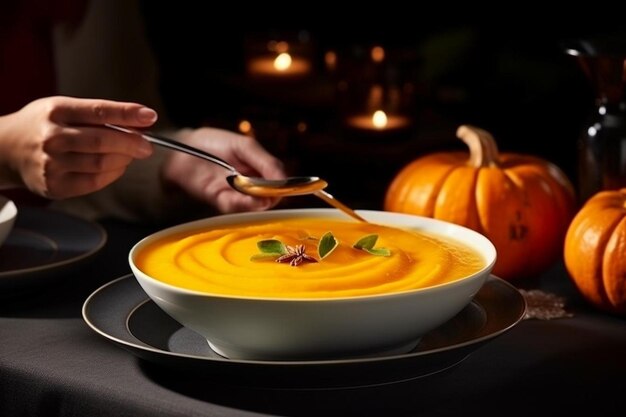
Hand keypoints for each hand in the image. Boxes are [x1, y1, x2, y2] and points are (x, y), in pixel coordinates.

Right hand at [0, 96, 156, 198]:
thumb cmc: (44, 126)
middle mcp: (52, 137)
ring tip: (129, 155)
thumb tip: (143, 120)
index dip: (128, 114)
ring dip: (124, 160)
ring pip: (102, 164)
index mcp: (56, 111)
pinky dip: (113, 174)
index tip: (150, 116)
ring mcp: (52, 164)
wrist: (6, 150)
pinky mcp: (55, 186)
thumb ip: (101, 115)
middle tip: (147, 146)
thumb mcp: (65, 109)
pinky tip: (116, 167)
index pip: (99, 111)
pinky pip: (95, 182)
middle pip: (103, 141)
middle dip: (133, 144)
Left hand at [162, 127, 285, 212]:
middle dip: (272, 194)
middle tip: (269, 189)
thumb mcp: (243, 146)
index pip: (280, 181)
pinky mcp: (222, 201)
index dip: (284, 185)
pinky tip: (242, 192)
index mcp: (260, 168)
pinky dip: (243, 202)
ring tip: (255, 189)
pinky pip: (237, 207)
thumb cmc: (212, 143)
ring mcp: (237, 194)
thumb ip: (265, 161)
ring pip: (256, 205)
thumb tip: (283, 179)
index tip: (285, 185)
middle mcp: (251, 183)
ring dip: (258, 199)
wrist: (180, 150)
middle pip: (271, 196)